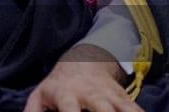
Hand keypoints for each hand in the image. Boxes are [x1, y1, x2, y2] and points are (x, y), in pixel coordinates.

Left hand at [24, 45, 142, 111]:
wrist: (84, 62)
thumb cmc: (58, 86)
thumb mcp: (39, 95)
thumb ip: (32, 111)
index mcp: (67, 95)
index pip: (69, 110)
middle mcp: (90, 95)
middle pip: (103, 111)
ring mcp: (109, 96)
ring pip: (124, 110)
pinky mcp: (123, 98)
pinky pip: (136, 111)